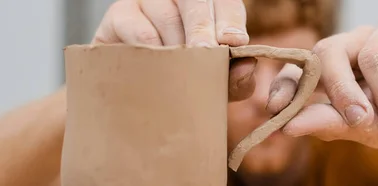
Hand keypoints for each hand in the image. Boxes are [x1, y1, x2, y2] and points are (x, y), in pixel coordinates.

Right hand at [93, 0, 254, 101]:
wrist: (137, 98)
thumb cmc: (186, 84)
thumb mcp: (217, 83)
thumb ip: (236, 78)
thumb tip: (247, 67)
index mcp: (210, 9)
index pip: (226, 4)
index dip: (231, 21)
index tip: (236, 42)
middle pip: (195, 2)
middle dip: (203, 29)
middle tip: (207, 53)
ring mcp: (149, 3)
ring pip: (166, 16)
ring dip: (177, 47)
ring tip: (182, 72)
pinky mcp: (120, 16)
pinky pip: (137, 30)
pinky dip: (150, 51)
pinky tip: (156, 70)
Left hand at [267, 3, 377, 158]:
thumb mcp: (375, 134)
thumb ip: (335, 125)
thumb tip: (290, 125)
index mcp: (341, 73)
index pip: (303, 69)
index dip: (287, 85)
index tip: (275, 107)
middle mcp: (360, 47)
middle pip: (329, 51)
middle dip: (341, 91)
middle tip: (360, 120)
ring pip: (372, 52)